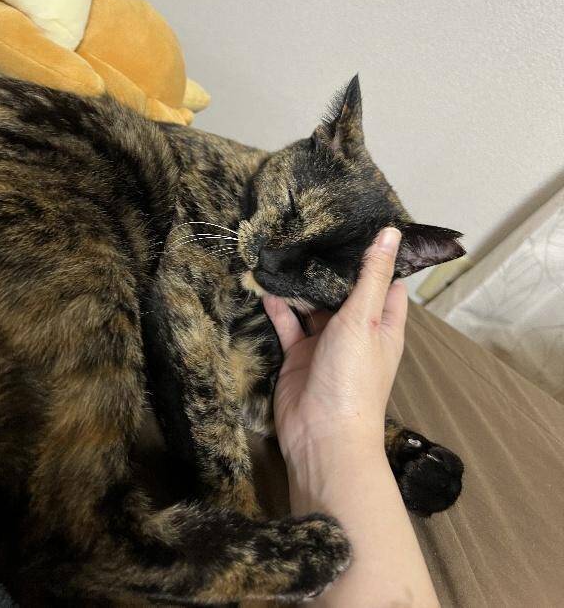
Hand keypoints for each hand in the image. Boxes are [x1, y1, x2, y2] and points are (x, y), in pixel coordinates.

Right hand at [263, 227, 406, 469]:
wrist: (321, 434)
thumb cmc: (353, 375)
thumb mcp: (365, 318)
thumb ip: (372, 275)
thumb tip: (392, 233)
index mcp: (383, 324)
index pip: (385, 282)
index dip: (378, 255)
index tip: (361, 223)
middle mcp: (357, 331)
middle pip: (346, 291)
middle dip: (331, 267)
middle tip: (313, 229)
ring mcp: (326, 344)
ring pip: (314, 307)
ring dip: (302, 286)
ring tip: (286, 252)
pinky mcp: (299, 356)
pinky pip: (289, 326)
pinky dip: (279, 309)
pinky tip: (266, 288)